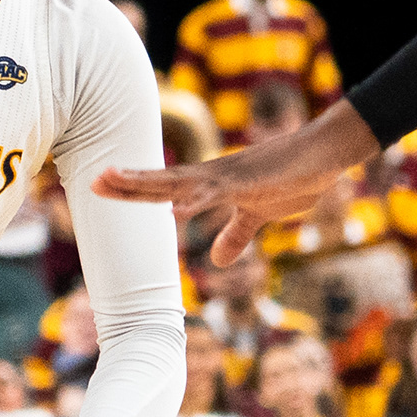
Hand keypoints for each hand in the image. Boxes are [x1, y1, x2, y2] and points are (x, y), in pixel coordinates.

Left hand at [102, 99, 377, 265]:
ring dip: (148, 182)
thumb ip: (235, 235)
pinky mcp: (250, 182)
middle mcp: (214, 176)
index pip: (166, 188)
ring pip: (180, 181)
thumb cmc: (293, 178)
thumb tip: (216, 260)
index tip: (103, 186)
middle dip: (129, 183)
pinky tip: (175, 209)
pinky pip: (217, 193)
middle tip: (92, 181)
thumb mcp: (260, 215)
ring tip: (115, 180)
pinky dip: (195, 201)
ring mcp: (229, 177)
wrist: (324, 156)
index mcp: (213, 184)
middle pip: (163, 181)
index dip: (135, 189)